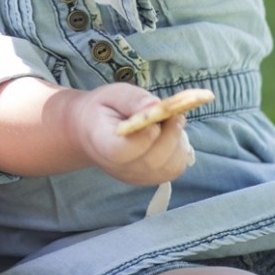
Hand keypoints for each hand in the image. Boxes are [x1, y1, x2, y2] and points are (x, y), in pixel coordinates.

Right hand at [70, 85, 195, 187]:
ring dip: (178, 142)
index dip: (142, 140)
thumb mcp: (113, 95)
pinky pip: (175, 168)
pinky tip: (171, 134)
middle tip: (176, 113)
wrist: (94, 131)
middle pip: (150, 161)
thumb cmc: (105, 110)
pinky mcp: (151, 179)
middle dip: (170, 136)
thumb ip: (133, 99)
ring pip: (169, 166)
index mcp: (101, 143)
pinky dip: (180, 149)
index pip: (120, 151)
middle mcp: (118, 167)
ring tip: (172, 122)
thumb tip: (157, 105)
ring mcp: (136, 177)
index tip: (154, 123)